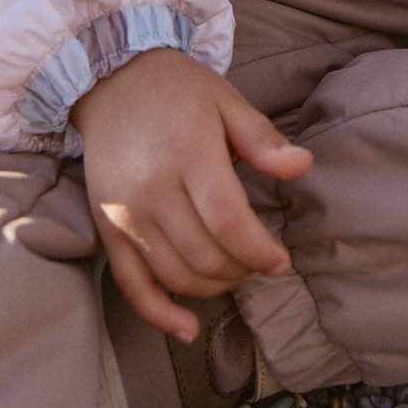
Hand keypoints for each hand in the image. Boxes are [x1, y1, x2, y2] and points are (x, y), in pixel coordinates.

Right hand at [73, 48, 312, 341]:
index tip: (279, 259)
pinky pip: (130, 284)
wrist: (109, 79)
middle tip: (258, 261)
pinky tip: (186, 327)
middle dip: (242, 270)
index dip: (260, 251)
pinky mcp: (106, 228)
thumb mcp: (226, 101)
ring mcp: (124, 213)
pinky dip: (159, 313)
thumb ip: (263, 139)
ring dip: (213, 287)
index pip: (229, 223)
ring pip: (176, 275)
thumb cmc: (177, 91)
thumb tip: (302, 166)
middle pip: (205, 256)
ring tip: (233, 272)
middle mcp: (151, 189)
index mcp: (186, 153)